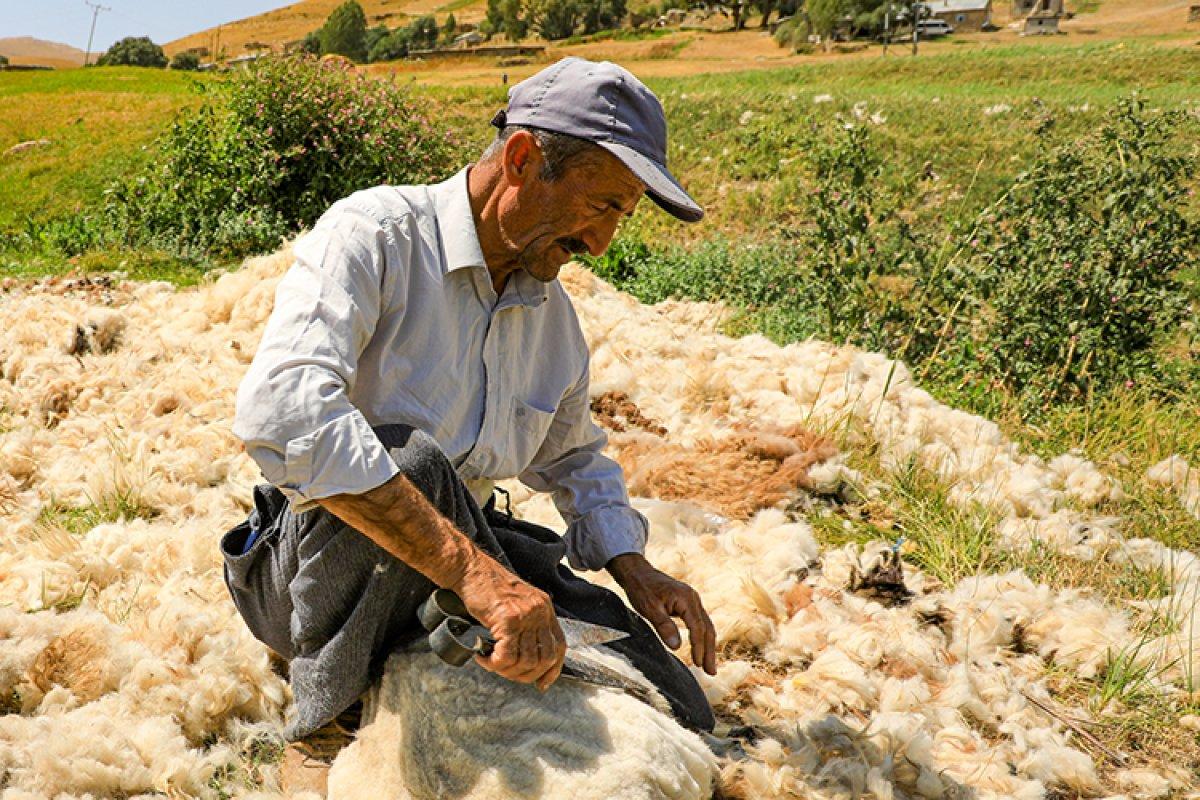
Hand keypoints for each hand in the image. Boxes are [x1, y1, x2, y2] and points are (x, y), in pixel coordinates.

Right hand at [452, 555, 565, 690]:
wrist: (469, 569)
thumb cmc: (487, 587)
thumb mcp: (517, 603)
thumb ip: (527, 624)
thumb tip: (528, 657)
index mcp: (544, 608)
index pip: (559, 646)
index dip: (552, 670)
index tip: (542, 683)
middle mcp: (539, 611)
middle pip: (544, 658)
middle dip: (526, 675)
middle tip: (507, 673)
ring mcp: (525, 615)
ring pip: (526, 661)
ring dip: (507, 670)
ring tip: (492, 664)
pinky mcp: (508, 619)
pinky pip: (507, 656)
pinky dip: (494, 664)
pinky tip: (483, 657)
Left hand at [607, 553, 716, 674]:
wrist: (638, 573)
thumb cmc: (642, 589)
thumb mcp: (649, 609)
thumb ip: (663, 626)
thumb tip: (676, 647)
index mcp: (686, 598)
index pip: (697, 626)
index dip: (698, 647)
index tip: (698, 663)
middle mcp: (693, 598)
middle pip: (707, 628)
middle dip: (709, 651)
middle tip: (711, 672)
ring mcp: (692, 600)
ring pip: (705, 626)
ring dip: (708, 646)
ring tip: (708, 666)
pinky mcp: (688, 604)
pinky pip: (699, 622)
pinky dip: (701, 637)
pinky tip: (701, 649)